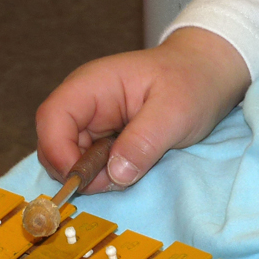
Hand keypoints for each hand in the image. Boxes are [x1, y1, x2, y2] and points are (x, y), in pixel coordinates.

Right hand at [36, 27, 249, 192]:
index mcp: (92, 86)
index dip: (58, 153)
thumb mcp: (175, 112)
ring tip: (132, 172)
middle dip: (78, 172)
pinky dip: (106, 178)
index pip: (52, 119)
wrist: (206, 77)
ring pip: (71, 161)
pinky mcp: (104, 142)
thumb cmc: (191, 83)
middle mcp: (84, 105)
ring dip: (94, 178)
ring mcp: (92, 124)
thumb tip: (114, 174)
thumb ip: (144, 142)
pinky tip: (132, 171)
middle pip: (54, 145)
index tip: (85, 181)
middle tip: (116, 181)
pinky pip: (91, 166)